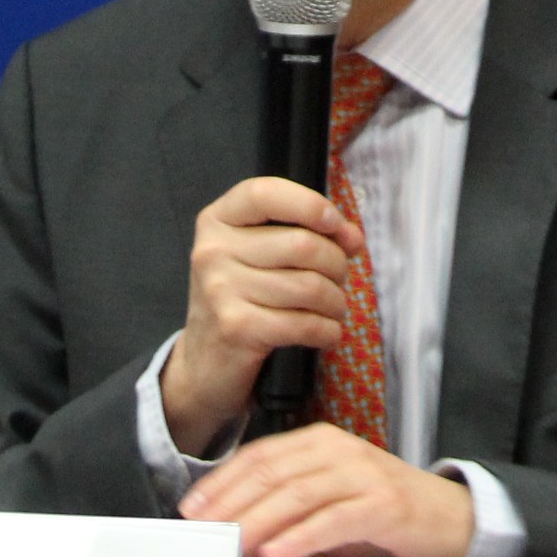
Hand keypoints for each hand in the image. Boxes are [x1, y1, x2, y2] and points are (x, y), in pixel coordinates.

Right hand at [159, 177, 365, 455]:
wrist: (203, 362)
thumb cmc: (240, 299)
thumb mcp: (258, 256)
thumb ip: (303, 234)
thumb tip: (352, 237)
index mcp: (217, 221)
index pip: (266, 193)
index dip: (309, 204)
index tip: (335, 224)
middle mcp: (213, 250)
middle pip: (302, 244)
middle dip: (336, 264)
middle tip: (338, 280)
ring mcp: (220, 290)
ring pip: (309, 286)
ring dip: (336, 302)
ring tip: (334, 309)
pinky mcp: (236, 328)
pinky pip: (303, 323)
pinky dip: (327, 331)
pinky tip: (327, 333)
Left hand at [179, 422, 475, 556]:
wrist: (445, 518)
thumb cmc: (380, 510)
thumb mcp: (326, 498)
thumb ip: (285, 507)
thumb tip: (235, 529)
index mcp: (319, 441)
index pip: (259, 456)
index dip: (222, 482)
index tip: (193, 507)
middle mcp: (338, 450)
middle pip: (272, 473)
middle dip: (232, 503)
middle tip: (206, 529)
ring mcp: (361, 474)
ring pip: (297, 495)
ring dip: (259, 522)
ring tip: (234, 543)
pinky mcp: (382, 503)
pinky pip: (333, 519)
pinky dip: (300, 536)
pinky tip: (277, 551)